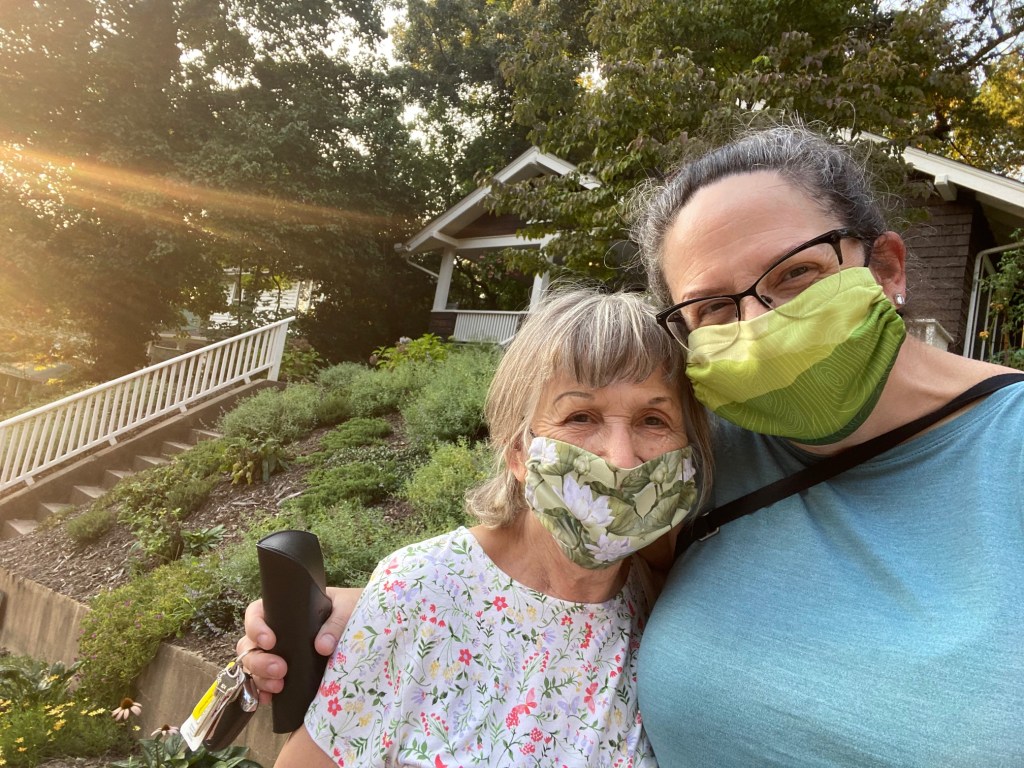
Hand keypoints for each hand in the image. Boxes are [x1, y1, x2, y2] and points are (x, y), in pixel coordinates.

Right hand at [236, 586, 361, 705]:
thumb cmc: (353, 609)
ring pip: (253, 665)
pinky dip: (262, 692)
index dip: (256, 627)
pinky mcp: (286, 674)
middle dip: (259, 660)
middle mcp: (278, 632)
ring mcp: (279, 653)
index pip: (257, 613)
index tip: (270, 641)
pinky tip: (270, 699)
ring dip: (261, 677)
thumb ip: (336, 623)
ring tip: (279, 685)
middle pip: (249, 644)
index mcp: (287, 610)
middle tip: (281, 669)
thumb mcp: (348, 607)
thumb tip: (322, 646)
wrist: (367, 627)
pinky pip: (263, 684)